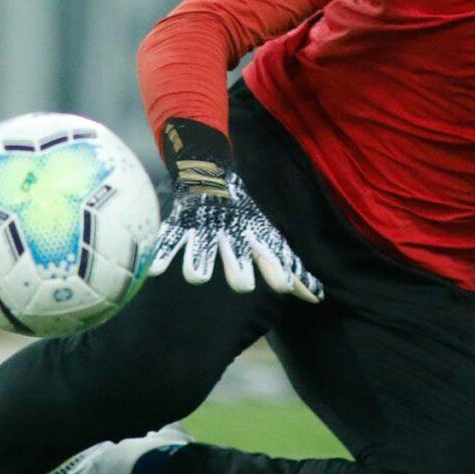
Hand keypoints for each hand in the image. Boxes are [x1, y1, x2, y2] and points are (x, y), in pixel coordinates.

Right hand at [149, 119, 322, 301]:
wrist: (212, 173)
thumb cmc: (246, 216)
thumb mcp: (271, 238)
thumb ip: (293, 270)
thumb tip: (318, 300)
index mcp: (255, 236)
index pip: (271, 256)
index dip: (279, 271)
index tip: (285, 287)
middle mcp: (232, 235)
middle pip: (237, 255)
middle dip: (240, 269)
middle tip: (243, 284)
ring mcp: (206, 230)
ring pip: (203, 251)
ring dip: (200, 263)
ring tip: (197, 276)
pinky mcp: (181, 226)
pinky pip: (170, 242)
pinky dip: (163, 256)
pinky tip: (155, 272)